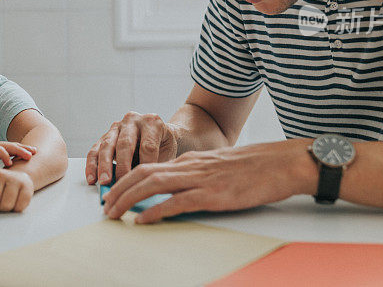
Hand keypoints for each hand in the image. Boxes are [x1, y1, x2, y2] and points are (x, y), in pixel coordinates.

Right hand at [0, 141, 35, 195]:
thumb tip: (6, 185)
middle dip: (22, 148)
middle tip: (35, 152)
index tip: (32, 156)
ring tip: (27, 155)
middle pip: (7, 144)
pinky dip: (2, 153)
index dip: (19, 152)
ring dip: (16, 149)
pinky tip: (9, 161)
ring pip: (2, 145)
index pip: (6, 149)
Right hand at [85, 112, 177, 185]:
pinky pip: (95, 150)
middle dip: (122, 166)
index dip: (145, 165)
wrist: (159, 134)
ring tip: (104, 181)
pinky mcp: (105, 136)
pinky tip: (92, 178)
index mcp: (153, 123)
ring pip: (107, 145)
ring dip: (104, 166)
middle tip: (120, 183)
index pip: (148, 146)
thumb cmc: (164, 147)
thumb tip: (147, 187)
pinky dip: (92, 165)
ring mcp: (117, 126)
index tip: (142, 182)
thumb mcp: (168, 153)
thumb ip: (158, 167)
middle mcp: (133, 120)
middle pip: (125, 144)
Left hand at [101, 139, 316, 222]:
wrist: (279, 164)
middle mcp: (190, 167)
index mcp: (190, 162)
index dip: (126, 180)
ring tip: (113, 213)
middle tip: (104, 206)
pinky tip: (143, 220)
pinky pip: (177, 202)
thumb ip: (195, 177)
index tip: (111, 194)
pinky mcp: (213, 194)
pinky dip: (156, 211)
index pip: (148, 167)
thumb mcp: (217, 168)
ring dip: (128, 199)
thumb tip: (175, 193)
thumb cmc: (252, 168)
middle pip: (143, 174)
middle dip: (119, 190)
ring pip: (154, 185)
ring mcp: (200, 180)